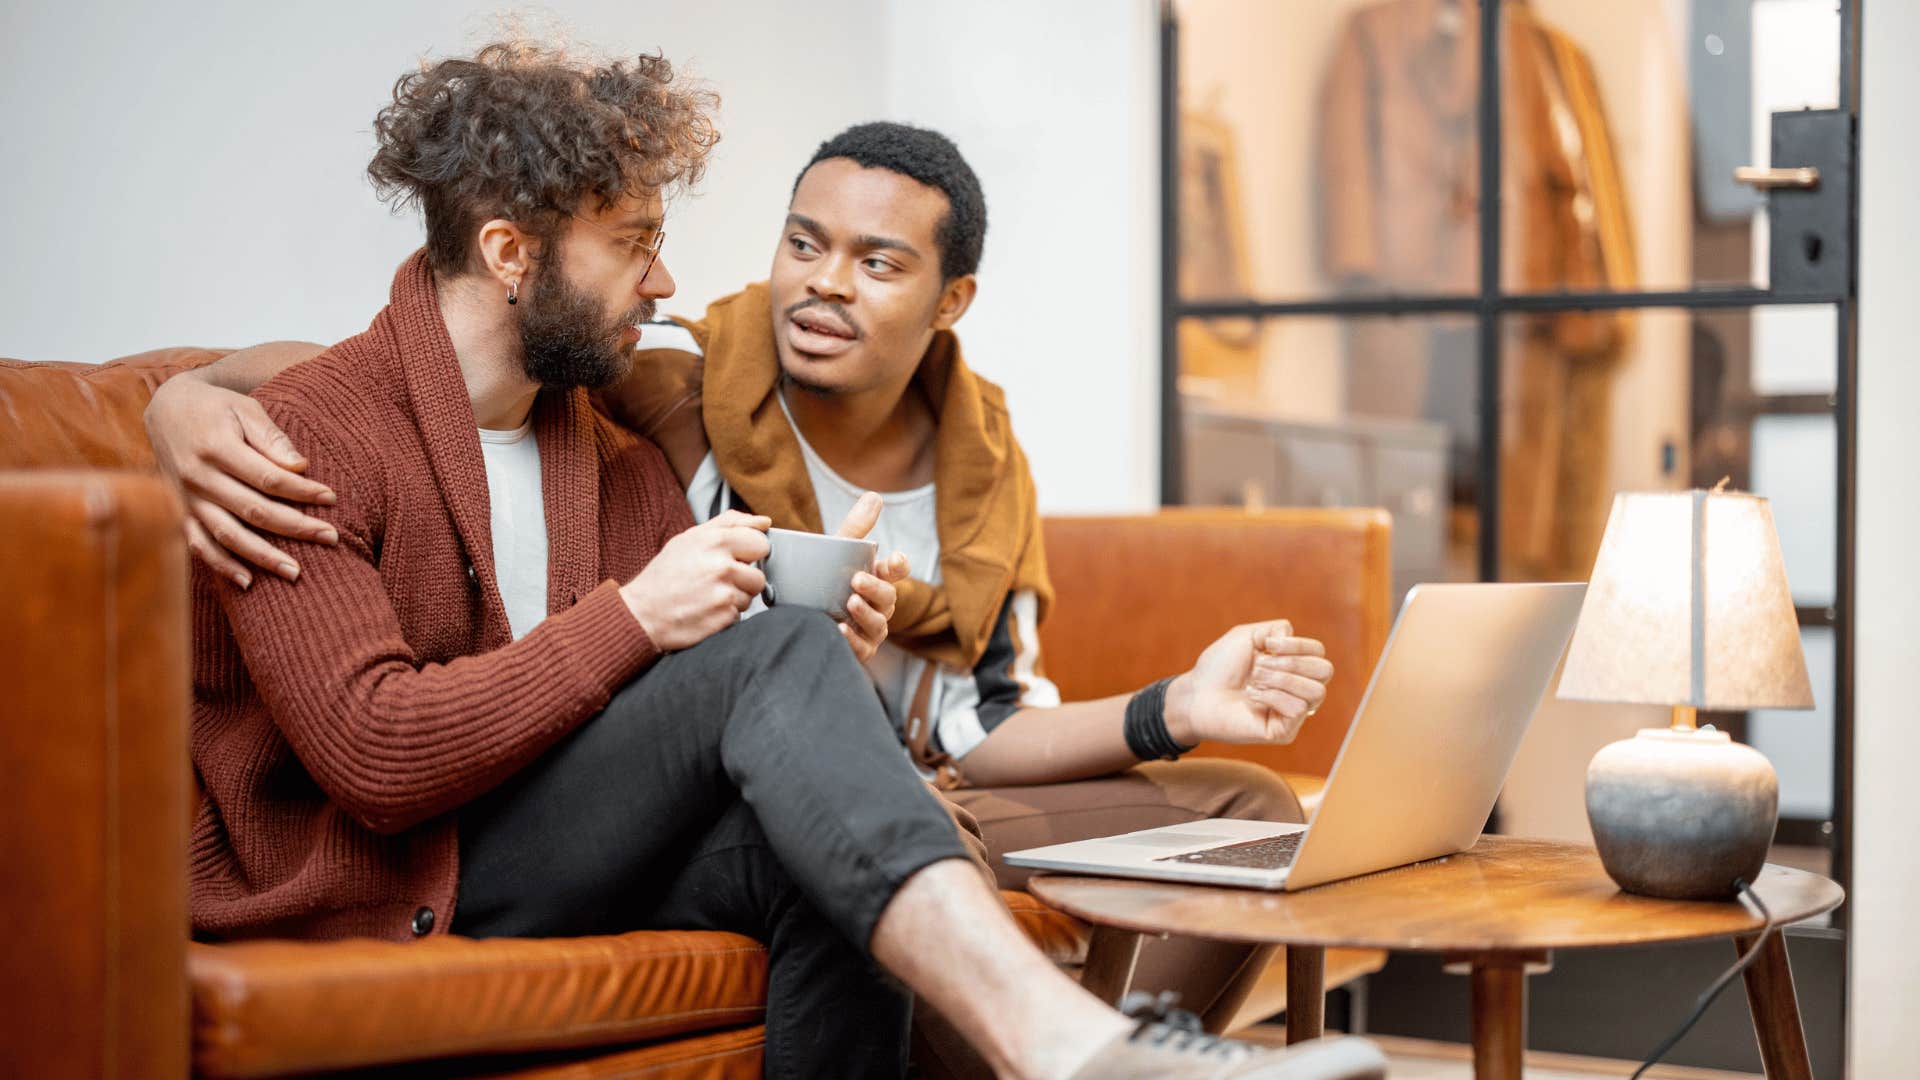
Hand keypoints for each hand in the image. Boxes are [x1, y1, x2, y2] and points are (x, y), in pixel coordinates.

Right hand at [144, 374, 337, 587]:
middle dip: (295, 527)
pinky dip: (221, 565)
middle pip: (253, 510)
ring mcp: (185, 498)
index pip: (268, 478)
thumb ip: (272, 438)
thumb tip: (301, 468)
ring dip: (262, 556)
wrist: (165, 407)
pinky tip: (248, 582)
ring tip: (296, 572)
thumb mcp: (245, 409)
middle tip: (331, 538)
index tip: (331, 499)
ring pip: (227, 534)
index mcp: (217, 447)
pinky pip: (198, 544)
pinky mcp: (178, 511)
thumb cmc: (216, 408)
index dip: (302, 491)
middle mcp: (198, 476)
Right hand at [621, 510, 770, 649]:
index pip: (761, 543)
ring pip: (750, 597)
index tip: (737, 558)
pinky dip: (726, 614)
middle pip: (759, 575)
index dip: (750, 553)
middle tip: (719, 580)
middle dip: (744, 579)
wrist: (642, 613)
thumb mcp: (690, 538)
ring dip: (734, 598)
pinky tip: (706, 610)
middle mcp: (721, 567)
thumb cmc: (665, 575)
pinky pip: (740, 615)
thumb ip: (729, 523)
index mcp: (715, 541)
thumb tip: (764, 522)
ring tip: (709, 595)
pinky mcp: (724, 618)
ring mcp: (724, 594)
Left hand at [832, 492, 910, 661]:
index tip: (893, 559)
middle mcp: (879, 604)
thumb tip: (875, 496)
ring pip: (878, 624)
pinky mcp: (859, 649)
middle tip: (857, 580)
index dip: (898, 565)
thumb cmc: (824, 580)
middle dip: (875, 589)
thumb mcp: (836, 553)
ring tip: (849, 603)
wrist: (798, 613)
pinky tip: (840, 631)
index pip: (897, 570)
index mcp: (877, 577)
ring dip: (866, 613)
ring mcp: (871, 628)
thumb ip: (855, 528)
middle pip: (889, 597)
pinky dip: (854, 640)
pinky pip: (863, 648)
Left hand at [1165, 620, 1332, 745]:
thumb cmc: (1219, 666)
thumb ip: (1276, 630)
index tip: (1267, 645)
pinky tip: (1252, 697)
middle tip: (1259, 665)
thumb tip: (1293, 638)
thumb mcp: (1248, 636)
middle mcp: (1298, 689)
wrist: (1197, 693)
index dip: (1298, 645)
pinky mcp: (1284, 731)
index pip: (1319, 653)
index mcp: (1293, 666)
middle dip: (1292, 662)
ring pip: (1316, 692)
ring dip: (1281, 679)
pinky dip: (1273, 697)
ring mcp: (1293, 712)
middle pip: (1325, 671)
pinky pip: (1298, 709)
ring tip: (1254, 680)